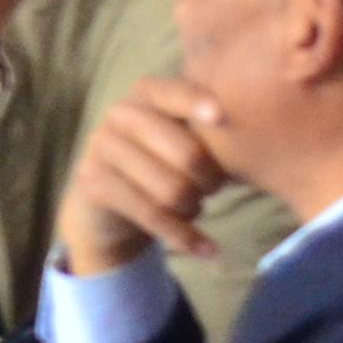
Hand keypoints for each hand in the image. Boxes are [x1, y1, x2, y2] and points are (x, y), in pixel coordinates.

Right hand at [59, 73, 228, 276]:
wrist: (107, 202)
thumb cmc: (160, 163)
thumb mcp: (180, 138)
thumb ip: (205, 129)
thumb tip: (248, 140)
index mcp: (146, 94)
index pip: (174, 93)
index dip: (196, 103)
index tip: (220, 117)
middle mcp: (120, 113)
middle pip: (188, 154)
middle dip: (212, 181)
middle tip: (214, 188)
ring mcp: (102, 145)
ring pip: (172, 190)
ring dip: (195, 208)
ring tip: (194, 207)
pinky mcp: (94, 181)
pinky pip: (153, 214)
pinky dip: (186, 237)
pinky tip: (208, 250)